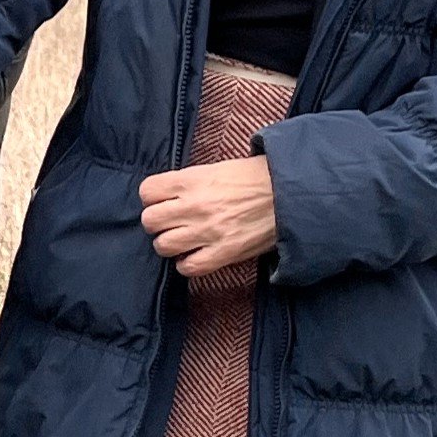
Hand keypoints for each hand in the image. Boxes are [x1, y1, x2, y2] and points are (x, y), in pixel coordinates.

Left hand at [139, 156, 276, 276]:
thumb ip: (189, 183)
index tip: (162, 201)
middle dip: (157, 222)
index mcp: (192, 181)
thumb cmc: (254, 177)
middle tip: (171, 222)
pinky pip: (188, 267)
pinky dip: (186, 264)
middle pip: (150, 221)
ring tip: (182, 240)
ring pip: (163, 246)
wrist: (289, 192)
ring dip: (169, 244)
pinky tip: (194, 256)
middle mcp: (195, 206)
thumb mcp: (216, 169)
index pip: (147, 192)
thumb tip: (167, 197)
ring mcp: (208, 231)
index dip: (152, 198)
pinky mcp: (224, 253)